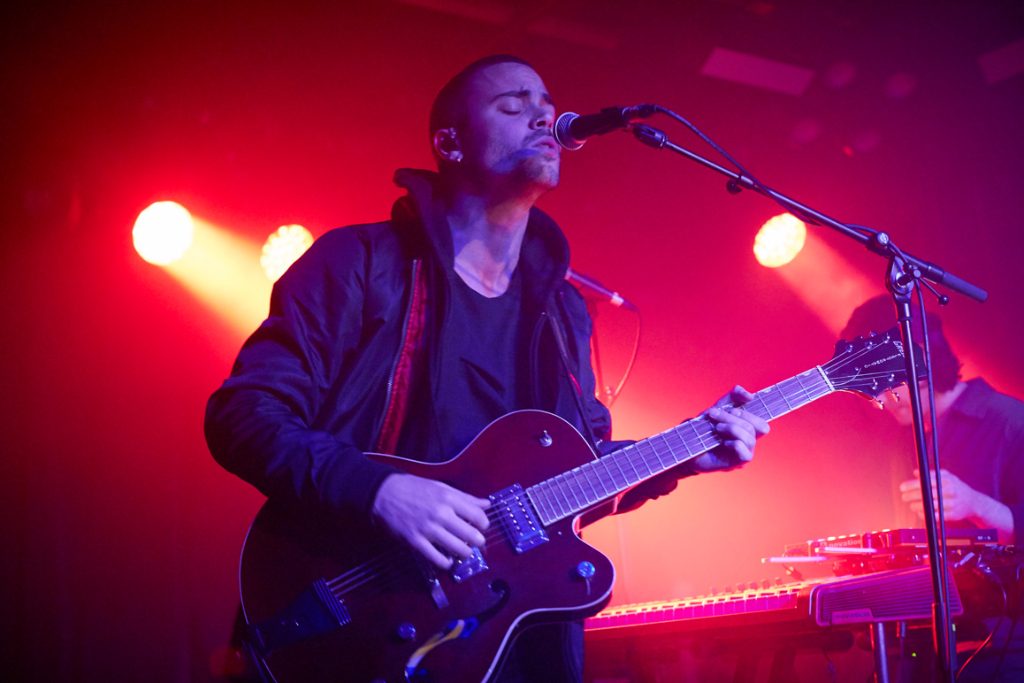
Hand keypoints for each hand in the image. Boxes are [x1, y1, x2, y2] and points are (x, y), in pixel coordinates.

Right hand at [371, 473, 490, 568]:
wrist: (384, 493)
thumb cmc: (414, 488)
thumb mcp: (441, 487)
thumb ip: (465, 498)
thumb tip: (487, 504)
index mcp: (449, 498)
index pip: (479, 516)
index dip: (484, 524)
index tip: (480, 526)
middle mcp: (441, 514)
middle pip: (472, 536)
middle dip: (477, 542)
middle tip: (474, 542)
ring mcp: (428, 529)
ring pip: (458, 549)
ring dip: (465, 553)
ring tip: (462, 551)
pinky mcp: (416, 542)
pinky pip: (438, 559)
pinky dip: (447, 563)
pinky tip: (447, 559)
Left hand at [691, 385, 769, 472]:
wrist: (687, 444)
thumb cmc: (705, 428)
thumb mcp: (719, 408)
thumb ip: (734, 397)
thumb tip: (750, 395)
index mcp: (747, 428)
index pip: (761, 422)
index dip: (749, 412)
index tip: (730, 407)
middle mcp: (749, 441)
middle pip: (756, 427)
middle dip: (733, 417)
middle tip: (714, 414)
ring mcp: (744, 452)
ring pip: (750, 438)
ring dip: (731, 428)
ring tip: (716, 428)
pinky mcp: (737, 463)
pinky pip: (745, 453)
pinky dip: (733, 444)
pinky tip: (721, 442)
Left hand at [900, 469, 984, 521]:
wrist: (974, 502)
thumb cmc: (957, 487)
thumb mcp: (947, 477)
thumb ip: (931, 474)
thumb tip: (916, 473)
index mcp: (947, 480)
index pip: (926, 482)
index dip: (912, 485)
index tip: (903, 487)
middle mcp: (950, 491)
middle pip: (926, 494)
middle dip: (911, 496)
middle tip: (904, 497)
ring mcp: (952, 504)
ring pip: (930, 506)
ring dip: (917, 506)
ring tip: (911, 505)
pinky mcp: (953, 515)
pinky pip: (935, 516)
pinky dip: (926, 515)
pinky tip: (920, 512)